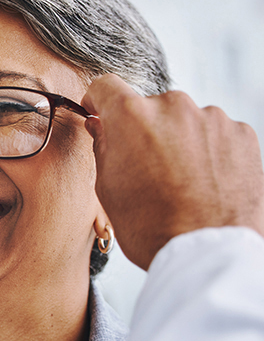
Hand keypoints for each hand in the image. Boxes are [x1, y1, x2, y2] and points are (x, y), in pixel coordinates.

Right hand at [82, 75, 263, 269]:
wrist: (205, 254)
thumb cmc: (150, 226)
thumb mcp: (107, 187)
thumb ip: (102, 145)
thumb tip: (101, 124)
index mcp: (131, 116)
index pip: (106, 86)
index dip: (99, 101)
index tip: (101, 113)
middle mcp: (173, 106)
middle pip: (149, 106)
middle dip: (144, 128)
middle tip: (146, 165)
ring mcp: (211, 118)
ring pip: (184, 119)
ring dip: (179, 138)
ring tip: (181, 178)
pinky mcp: (241, 134)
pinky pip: (215, 132)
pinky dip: (208, 149)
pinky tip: (204, 180)